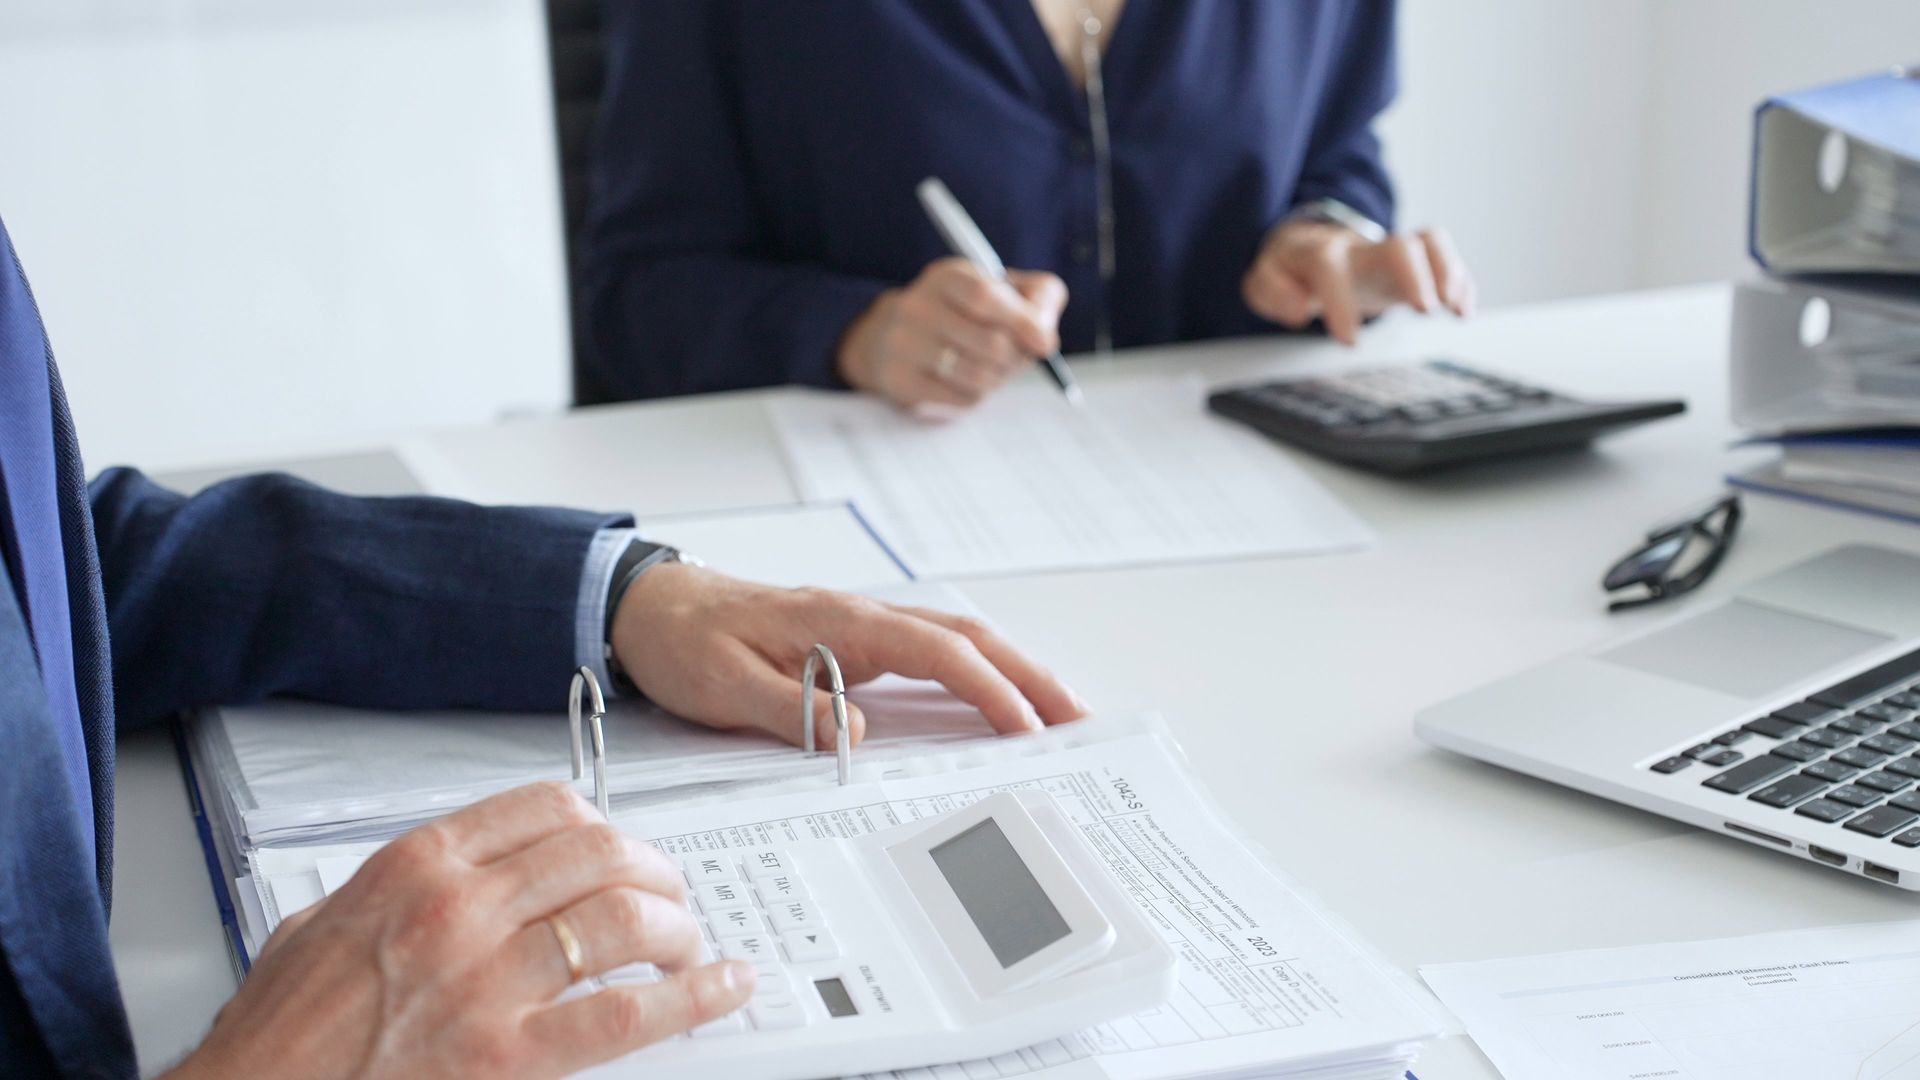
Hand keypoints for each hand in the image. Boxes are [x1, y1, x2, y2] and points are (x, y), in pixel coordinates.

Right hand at [165, 783, 752, 1079]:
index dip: (601, 824)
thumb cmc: (276, 1036)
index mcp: (416, 868)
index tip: (617, 843)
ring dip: (675, 926)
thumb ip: (392, 894)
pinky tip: (722, 986)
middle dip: (652, 869)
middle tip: (668, 893)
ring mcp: (487, 982)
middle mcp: (459, 911)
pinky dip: (692, 996)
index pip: (544, 809)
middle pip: (599, 854)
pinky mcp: (509, 1055)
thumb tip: (446, 881)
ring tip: (689, 944)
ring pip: (622, 920)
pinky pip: (626, 1013)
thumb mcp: (319, 928)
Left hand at [611, 563, 1087, 747]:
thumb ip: (791, 708)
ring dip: (1012, 671)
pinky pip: (932, 651)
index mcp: (838, 621)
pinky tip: (995, 698)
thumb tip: (855, 733)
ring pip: (957, 639)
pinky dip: (977, 671)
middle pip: (968, 636)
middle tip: (1079, 718)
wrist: (647, 606)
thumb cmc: (682, 640)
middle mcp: (860, 617)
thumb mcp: (723, 685)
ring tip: (1057, 713)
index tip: (1025, 725)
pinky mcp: (853, 642)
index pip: (936, 651)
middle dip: (1030, 675)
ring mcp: (861, 628)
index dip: (988, 688)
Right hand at [836, 256, 1068, 408]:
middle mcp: (917, 306)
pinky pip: (962, 399)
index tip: (1046, 343)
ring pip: (980, 376)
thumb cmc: (964, 312)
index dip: (1022, 321)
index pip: (985, 297)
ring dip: (1000, 378)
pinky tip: (966, 380)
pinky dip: (977, 395)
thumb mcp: (1001, 288)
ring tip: (994, 367)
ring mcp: (903, 345)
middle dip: (1018, 357)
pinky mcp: (900, 381)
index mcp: (946, 277)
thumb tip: (1045, 336)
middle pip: (991, 344)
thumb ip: (1039, 296)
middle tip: (1019, 356)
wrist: (893, 336)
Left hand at [1242, 219, 1473, 344]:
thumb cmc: (1291, 267)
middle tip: (1425, 311)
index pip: (1331, 267)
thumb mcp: (1264, 279)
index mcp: (1321, 252)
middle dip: (1416, 275)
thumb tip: (1298, 308)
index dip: (1340, 302)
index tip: (1348, 342)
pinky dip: (1461, 282)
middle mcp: (1363, 248)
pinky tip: (1462, 311)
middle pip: (1398, 245)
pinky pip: (1445, 259)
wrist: (1311, 246)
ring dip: (1449, 272)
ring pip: (1429, 243)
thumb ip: (1271, 290)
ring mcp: (1392, 254)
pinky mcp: (1413, 265)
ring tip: (1453, 308)